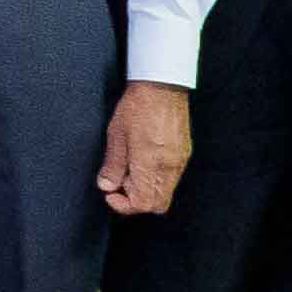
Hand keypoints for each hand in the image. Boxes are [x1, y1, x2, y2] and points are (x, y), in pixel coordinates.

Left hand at [96, 79, 195, 215]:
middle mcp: (170, 167)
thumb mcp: (116, 136)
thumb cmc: (137, 108)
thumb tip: (107, 186)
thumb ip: (112, 165)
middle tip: (120, 182)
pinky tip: (143, 163)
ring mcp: (180, 161)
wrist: (163, 86)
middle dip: (136, 201)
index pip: (143, 203)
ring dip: (147, 190)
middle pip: (158, 205)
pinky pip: (172, 179)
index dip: (124, 205)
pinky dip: (157, 180)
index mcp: (151, 164)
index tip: (111, 194)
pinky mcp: (184, 154)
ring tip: (130, 169)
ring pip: (166, 193)